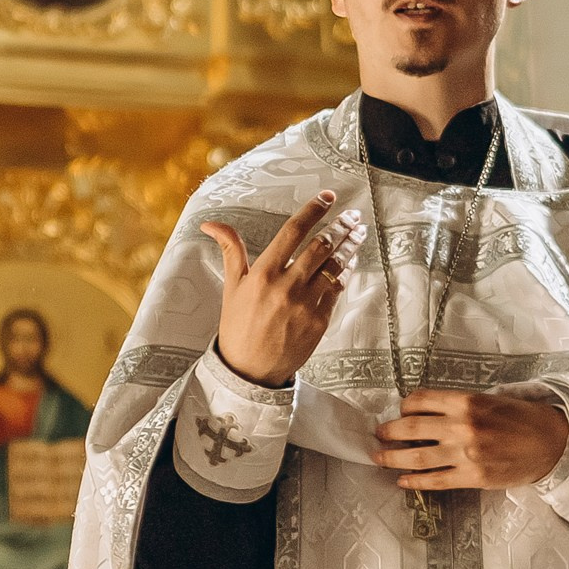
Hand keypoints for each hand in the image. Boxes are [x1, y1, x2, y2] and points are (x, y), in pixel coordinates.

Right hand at [202, 191, 358, 387]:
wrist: (249, 370)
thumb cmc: (238, 325)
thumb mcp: (232, 286)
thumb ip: (230, 250)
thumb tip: (210, 224)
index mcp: (263, 274)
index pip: (292, 232)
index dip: (313, 210)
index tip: (327, 197)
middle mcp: (287, 286)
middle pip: (321, 246)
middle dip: (341, 226)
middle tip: (352, 215)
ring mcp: (306, 305)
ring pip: (335, 266)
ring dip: (350, 245)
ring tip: (358, 232)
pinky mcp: (320, 321)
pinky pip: (337, 290)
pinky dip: (345, 273)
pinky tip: (349, 263)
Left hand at [374, 388, 568, 495]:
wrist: (553, 443)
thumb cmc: (524, 418)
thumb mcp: (491, 400)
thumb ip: (461, 405)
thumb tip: (429, 412)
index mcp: (467, 401)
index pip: (421, 400)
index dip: (405, 406)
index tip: (400, 412)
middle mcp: (462, 426)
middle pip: (412, 428)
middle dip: (389, 432)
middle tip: (379, 434)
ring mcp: (466, 453)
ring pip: (418, 456)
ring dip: (393, 458)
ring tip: (379, 458)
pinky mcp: (472, 476)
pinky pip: (436, 480)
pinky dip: (415, 481)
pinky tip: (403, 481)